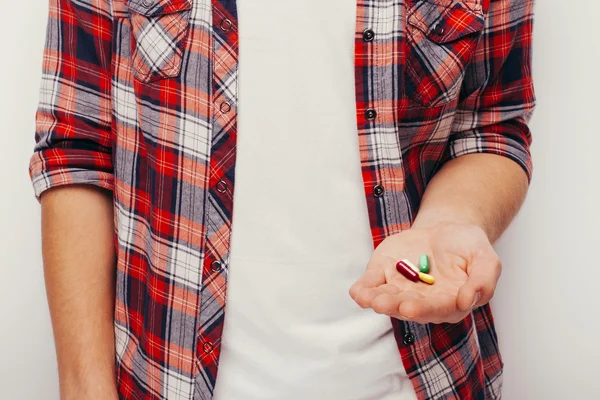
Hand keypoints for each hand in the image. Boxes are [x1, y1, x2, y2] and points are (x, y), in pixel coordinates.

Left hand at [349, 223, 500, 323]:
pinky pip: (371, 285)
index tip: (410, 307)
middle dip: (395, 306)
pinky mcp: (385, 274)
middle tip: (384, 304)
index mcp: (449, 302)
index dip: (423, 309)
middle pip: (408, 307)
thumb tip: (467, 300)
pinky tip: (357, 292)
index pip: (437, 309)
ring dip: (376, 301)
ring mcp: (401, 289)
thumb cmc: (468, 247)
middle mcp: (423, 301)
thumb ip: (483, 280)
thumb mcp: (485, 258)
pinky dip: (363, 290)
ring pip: (387, 299)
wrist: (446, 229)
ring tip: (368, 299)